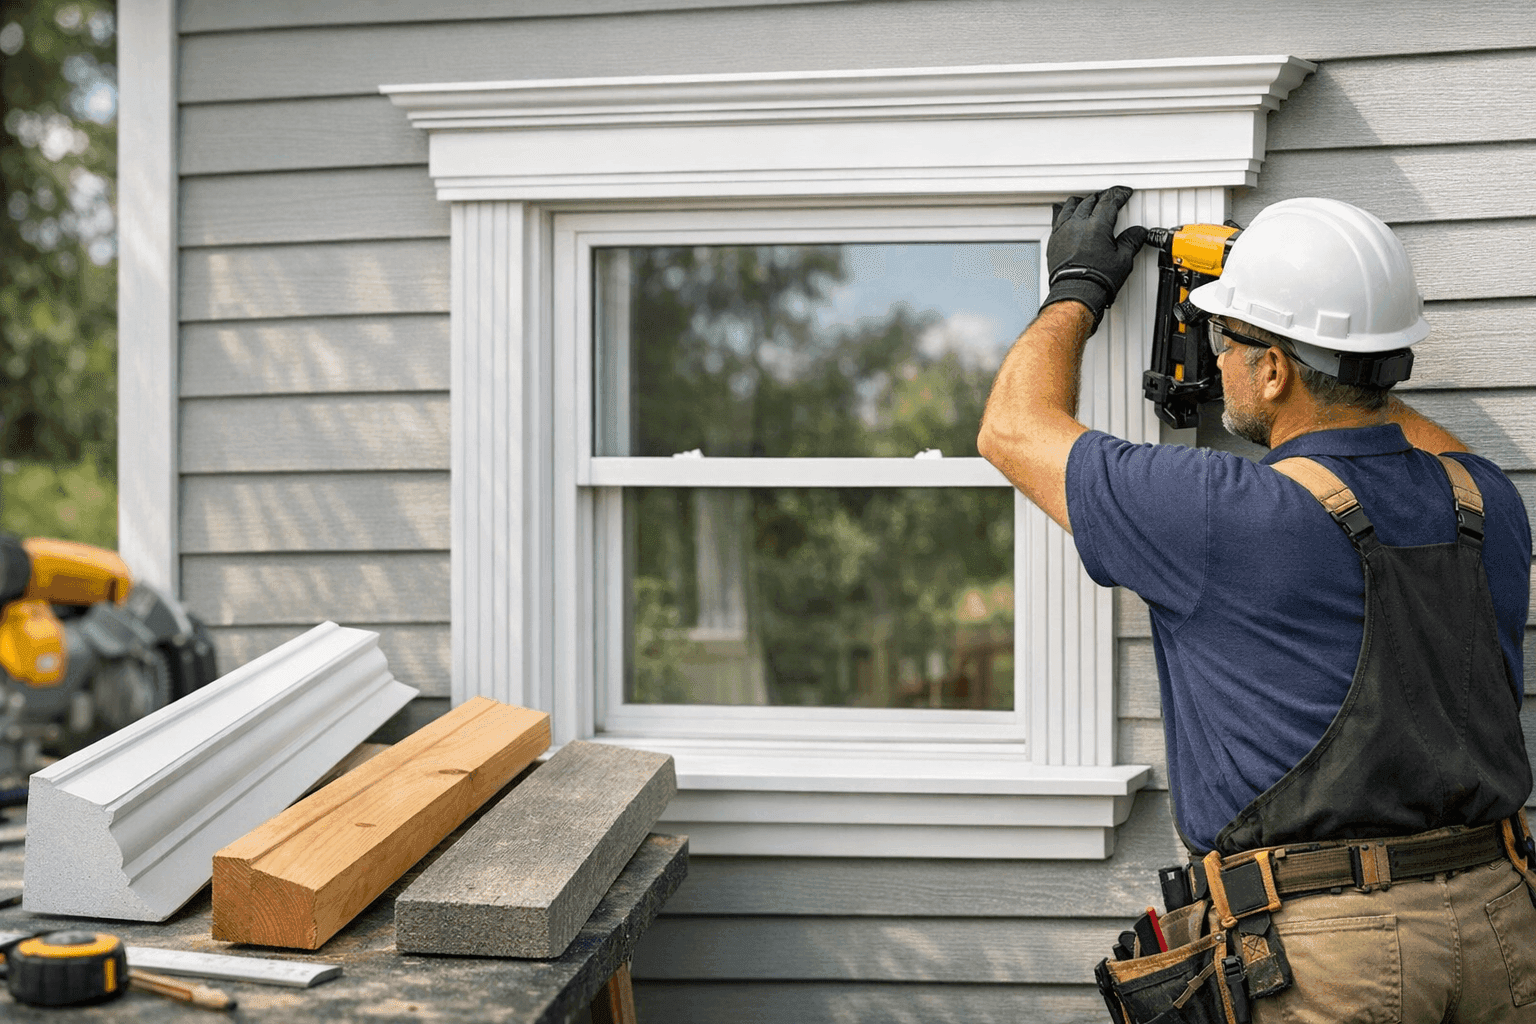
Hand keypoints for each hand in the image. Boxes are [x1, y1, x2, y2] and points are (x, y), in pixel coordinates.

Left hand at [1041, 185, 1147, 330]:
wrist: (1076, 294)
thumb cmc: (1097, 280)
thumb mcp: (1123, 259)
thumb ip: (1131, 241)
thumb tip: (1138, 233)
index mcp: (1097, 225)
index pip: (1109, 200)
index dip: (1119, 194)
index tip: (1124, 193)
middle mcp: (1078, 224)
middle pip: (1090, 201)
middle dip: (1102, 197)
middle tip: (1110, 199)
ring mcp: (1063, 231)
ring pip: (1071, 206)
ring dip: (1082, 202)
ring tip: (1088, 203)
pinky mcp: (1054, 241)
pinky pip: (1057, 218)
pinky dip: (1065, 213)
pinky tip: (1066, 213)